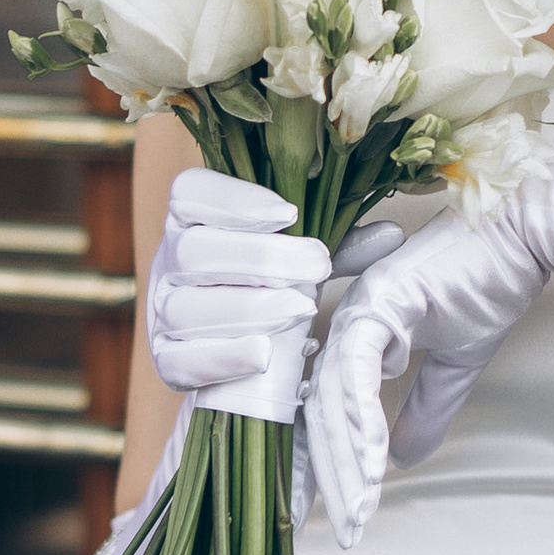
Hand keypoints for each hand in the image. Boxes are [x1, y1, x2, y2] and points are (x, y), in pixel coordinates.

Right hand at [144, 170, 331, 416]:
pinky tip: (264, 355)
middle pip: (194, 251)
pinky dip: (223, 357)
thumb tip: (392, 235)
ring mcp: (161, 313)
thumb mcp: (302, 259)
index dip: (234, 200)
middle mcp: (168, 262)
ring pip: (186, 306)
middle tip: (317, 266)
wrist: (243, 355)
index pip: (190, 193)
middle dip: (260, 258)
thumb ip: (341, 245)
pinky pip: (180, 361)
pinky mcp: (165, 360)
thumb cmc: (274, 288)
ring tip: (301, 309)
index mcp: (191, 220)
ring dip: (249, 307)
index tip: (289, 213)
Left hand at [303, 202, 551, 547]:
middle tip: (341, 534)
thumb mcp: (454, 364)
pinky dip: (363, 421)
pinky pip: (357, 372)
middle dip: (326, 478)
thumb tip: (401, 461)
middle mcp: (341, 321)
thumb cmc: (488, 283)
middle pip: (316, 411)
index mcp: (353, 333)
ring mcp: (354, 308)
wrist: (525, 234)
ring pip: (331, 399)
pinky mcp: (378, 302)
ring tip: (358, 513)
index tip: (323, 516)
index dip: (321, 463)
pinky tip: (374, 465)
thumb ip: (424, 408)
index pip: (321, 408)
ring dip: (345, 462)